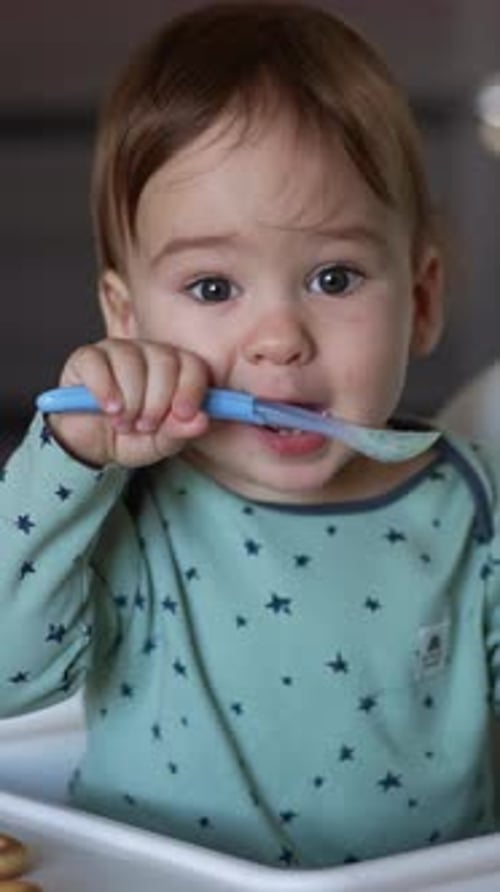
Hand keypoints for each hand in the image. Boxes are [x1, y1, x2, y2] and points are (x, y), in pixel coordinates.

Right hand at [47, 338, 210, 466]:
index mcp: (175, 369)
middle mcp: (148, 353)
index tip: (183, 414)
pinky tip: (109, 409)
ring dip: (130, 399)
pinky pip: (97, 363)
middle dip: (157, 401)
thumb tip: (201, 420)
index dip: (190, 388)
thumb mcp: (160, 444)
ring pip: (130, 360)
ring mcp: (117, 351)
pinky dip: (105, 389)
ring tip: (124, 423)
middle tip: (145, 426)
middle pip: (163, 360)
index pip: (192, 365)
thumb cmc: (132, 438)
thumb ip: (179, 432)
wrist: (93, 447)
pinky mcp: (86, 358)